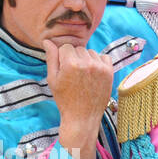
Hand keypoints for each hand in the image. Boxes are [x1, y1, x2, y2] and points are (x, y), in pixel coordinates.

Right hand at [44, 39, 112, 158]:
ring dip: (86, 60)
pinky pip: (103, 57)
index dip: (62, 57)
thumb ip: (51, 58)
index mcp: (71, 64)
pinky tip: (93, 75)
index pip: (65, 47)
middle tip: (73, 75)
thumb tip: (47, 41)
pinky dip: (98, 62)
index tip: (64, 70)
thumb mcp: (53, 79)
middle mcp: (87, 63)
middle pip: (78, 49)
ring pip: (90, 52)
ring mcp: (100, 67)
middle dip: (74, 58)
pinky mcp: (109, 72)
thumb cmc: (64, 99)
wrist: (82, 118)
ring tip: (83, 76)